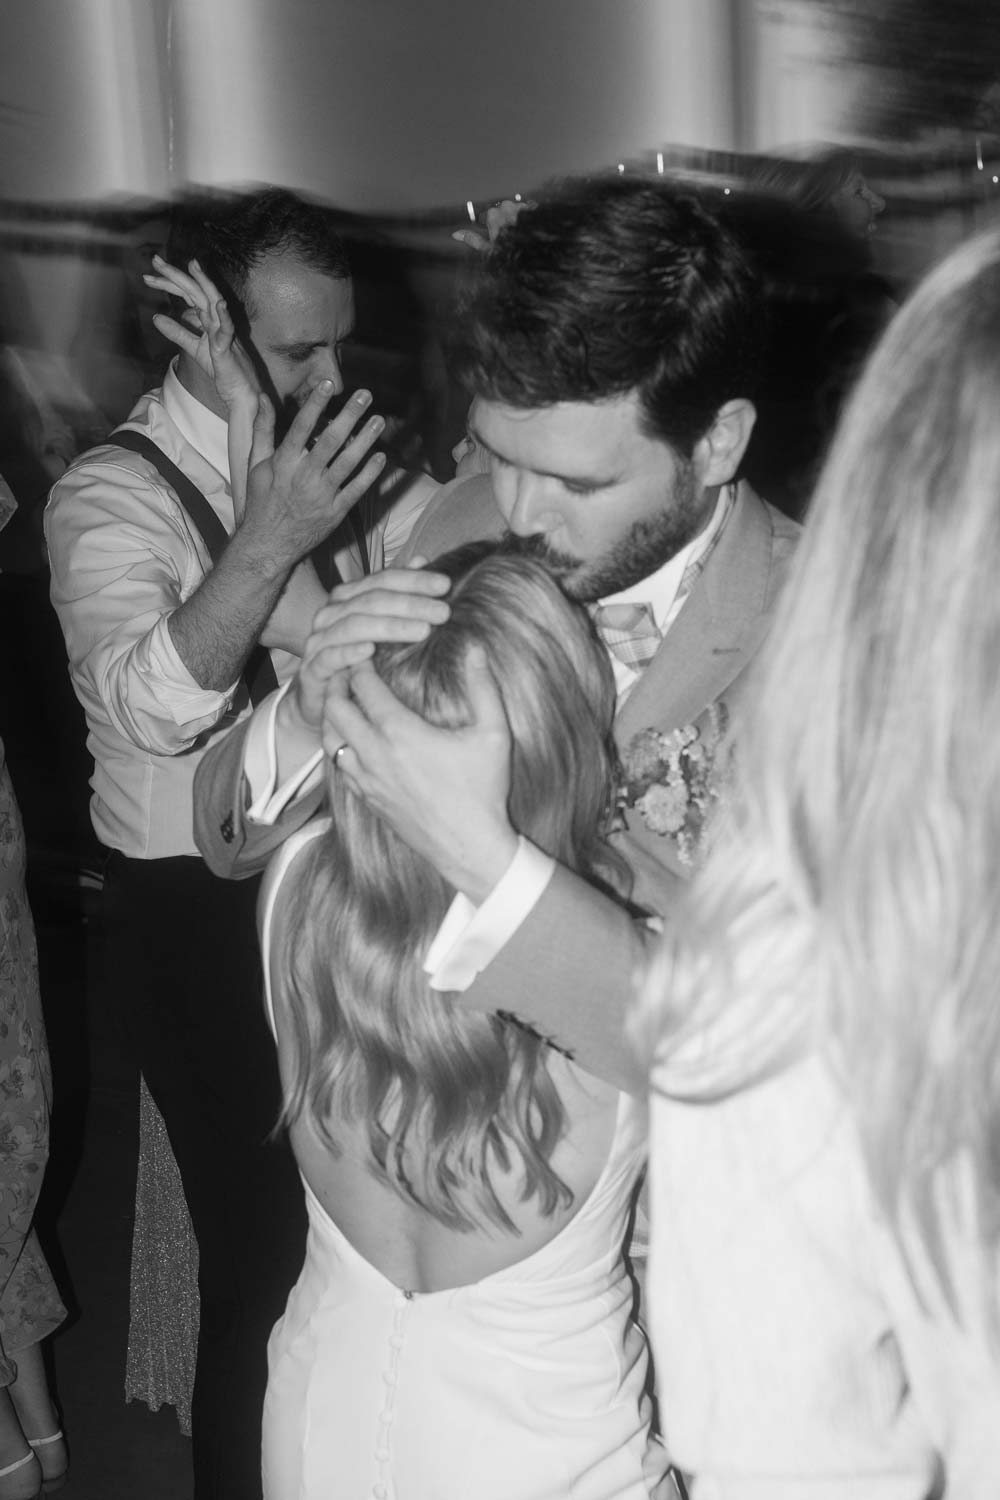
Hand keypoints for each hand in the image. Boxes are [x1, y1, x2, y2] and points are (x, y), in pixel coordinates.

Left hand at [146, 255, 259, 408]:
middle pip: (196, 292)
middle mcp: (217, 320)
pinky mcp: (228, 349)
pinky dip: (224, 317)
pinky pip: (227, 330)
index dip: (168, 283)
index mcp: (208, 319)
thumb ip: (177, 332)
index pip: (187, 294)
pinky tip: (219, 304)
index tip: (148, 277)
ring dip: (204, 284)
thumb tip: (155, 317)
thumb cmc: (223, 370)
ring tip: (192, 265)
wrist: (241, 392)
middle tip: (155, 260)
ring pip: (214, 303)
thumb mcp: (194, 349)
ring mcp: (224, 332)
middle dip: (176, 275)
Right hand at [241, 383, 386, 569]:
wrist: (268, 545)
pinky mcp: (335, 512)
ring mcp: (322, 495)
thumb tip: (264, 398)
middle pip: (330, 440)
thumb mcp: (256, 466)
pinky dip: (370, 474)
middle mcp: (304, 476)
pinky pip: (356, 490)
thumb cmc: (261, 502)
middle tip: (365, 395)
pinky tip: (381, 457)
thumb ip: (262, 431)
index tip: (328, 383)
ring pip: (348, 462)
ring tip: (379, 420)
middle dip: (349, 415)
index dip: (315, 404)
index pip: (301, 426)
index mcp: (284, 462)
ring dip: (365, 440)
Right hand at [285, 560, 450, 732]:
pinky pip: (329, 657)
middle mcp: (330, 614)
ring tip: (424, 630)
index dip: (414, 580)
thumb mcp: (380, 627)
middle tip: (443, 612)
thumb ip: (398, 594)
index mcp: (347, 598)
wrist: (319, 701)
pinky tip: (371, 651)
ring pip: (354, 625)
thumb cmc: (356, 662)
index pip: (382, 580)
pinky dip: (349, 652)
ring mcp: (318, 641)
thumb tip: (422, 560)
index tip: (446, 585)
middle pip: (371, 600)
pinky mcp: (311, 671)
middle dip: (410, 604)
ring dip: (391, 626)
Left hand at [324, 649, 518, 901]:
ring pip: (330, 739)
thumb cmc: (484, 790)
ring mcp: (367, 780)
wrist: (469, 847)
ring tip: (343, 701)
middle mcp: (374, 754)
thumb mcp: (493, 734)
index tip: (365, 650)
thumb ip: (483, 687)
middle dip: (337, 684)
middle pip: (336, 709)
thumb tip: (475, 648)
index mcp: (400, 733)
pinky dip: (339, 745)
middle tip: (347, 670)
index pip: (365, 687)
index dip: (360, 664)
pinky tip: (352, 740)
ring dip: (332, 716)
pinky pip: (339, 766)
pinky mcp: (367, 799)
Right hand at [451, 198, 530, 251]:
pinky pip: (529, 210)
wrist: (537, 252)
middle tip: (509, 237)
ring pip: (515, 210)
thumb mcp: (489, 250)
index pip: (487, 217)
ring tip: (521, 234)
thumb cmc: (510, 254)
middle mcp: (505, 206)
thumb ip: (473, 239)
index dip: (490, 228)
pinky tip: (531, 229)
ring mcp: (520, 206)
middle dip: (503, 222)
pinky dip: (529, 218)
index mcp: (492, 215)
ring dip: (516, 219)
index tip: (496, 237)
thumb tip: (455, 234)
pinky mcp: (534, 208)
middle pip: (501, 212)